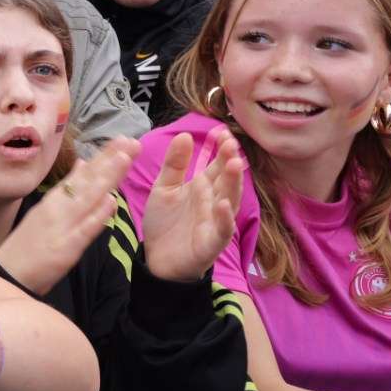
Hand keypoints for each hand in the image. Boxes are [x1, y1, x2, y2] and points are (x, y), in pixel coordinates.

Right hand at [0, 139, 136, 293]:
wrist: (6, 274)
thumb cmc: (27, 245)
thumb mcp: (45, 211)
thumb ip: (67, 189)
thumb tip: (84, 164)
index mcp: (55, 201)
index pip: (83, 175)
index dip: (104, 157)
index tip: (124, 140)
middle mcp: (57, 209)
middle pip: (87, 181)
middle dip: (110, 160)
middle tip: (131, 141)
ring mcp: (61, 227)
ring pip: (86, 199)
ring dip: (105, 179)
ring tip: (124, 159)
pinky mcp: (64, 249)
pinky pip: (83, 231)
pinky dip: (96, 216)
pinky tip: (110, 203)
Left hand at [139, 130, 242, 282]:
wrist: (156, 258)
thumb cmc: (165, 222)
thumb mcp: (164, 188)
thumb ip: (174, 164)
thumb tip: (184, 135)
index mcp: (203, 188)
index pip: (217, 165)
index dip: (221, 150)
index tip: (222, 131)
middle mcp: (213, 203)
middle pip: (226, 180)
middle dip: (230, 162)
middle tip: (231, 143)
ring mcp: (215, 222)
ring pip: (229, 201)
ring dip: (233, 184)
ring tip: (234, 165)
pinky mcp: (210, 243)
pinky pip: (221, 230)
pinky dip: (224, 218)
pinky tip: (223, 205)